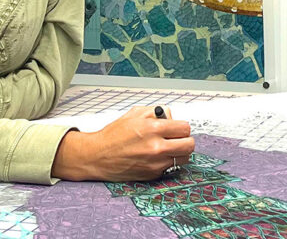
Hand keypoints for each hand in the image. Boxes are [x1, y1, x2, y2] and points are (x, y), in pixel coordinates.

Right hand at [51, 106, 193, 181]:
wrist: (97, 156)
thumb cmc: (113, 135)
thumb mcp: (134, 114)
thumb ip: (155, 112)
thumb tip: (170, 115)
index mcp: (152, 129)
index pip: (184, 128)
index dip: (181, 127)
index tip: (177, 128)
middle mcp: (156, 147)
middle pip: (189, 145)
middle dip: (185, 140)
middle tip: (178, 138)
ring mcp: (155, 163)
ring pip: (183, 158)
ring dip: (179, 152)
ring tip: (169, 148)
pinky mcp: (152, 175)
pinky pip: (170, 168)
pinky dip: (168, 162)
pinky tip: (157, 157)